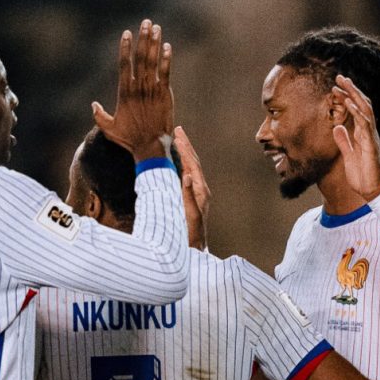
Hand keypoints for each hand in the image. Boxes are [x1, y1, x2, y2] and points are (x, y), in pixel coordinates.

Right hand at [92, 19, 174, 161]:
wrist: (150, 146)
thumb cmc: (129, 139)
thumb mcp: (109, 129)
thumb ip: (99, 116)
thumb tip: (93, 105)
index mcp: (125, 93)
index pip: (124, 65)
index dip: (125, 48)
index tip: (126, 33)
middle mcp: (139, 88)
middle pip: (141, 58)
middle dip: (143, 38)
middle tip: (146, 22)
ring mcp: (153, 90)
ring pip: (153, 62)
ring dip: (155, 44)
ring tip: (156, 28)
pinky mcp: (165, 94)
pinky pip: (166, 73)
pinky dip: (167, 59)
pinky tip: (167, 46)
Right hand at [173, 126, 209, 249]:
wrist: (195, 249)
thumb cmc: (191, 235)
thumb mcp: (190, 215)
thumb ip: (189, 196)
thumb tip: (187, 176)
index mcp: (200, 190)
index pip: (191, 164)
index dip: (184, 149)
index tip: (177, 134)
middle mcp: (201, 189)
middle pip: (193, 162)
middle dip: (186, 145)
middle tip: (178, 130)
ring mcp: (198, 193)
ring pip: (192, 167)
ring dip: (185, 152)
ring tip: (178, 140)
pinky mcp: (193, 197)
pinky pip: (188, 175)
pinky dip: (183, 164)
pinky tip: (178, 162)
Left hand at [331, 75, 379, 201]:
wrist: (371, 191)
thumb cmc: (362, 175)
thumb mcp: (348, 155)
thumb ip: (344, 141)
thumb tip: (337, 127)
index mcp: (363, 134)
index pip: (356, 111)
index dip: (347, 98)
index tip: (335, 88)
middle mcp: (369, 132)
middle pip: (362, 105)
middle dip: (351, 90)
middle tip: (339, 77)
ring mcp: (371, 137)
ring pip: (365, 110)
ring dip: (354, 95)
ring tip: (343, 83)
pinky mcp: (371, 144)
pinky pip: (365, 125)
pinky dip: (357, 112)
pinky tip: (349, 103)